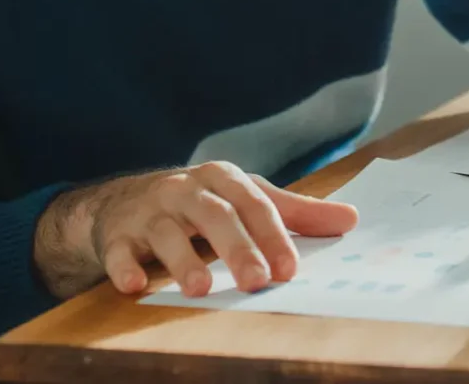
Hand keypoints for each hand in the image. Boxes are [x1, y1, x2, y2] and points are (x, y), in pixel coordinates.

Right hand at [34, 161, 357, 298]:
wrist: (123, 202)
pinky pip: (118, 249)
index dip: (273, 235)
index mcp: (223, 178)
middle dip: (237, 248)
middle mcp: (186, 189)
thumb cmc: (201, 202)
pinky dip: (124, 266)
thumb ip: (295, 212)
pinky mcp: (117, 233)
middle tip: (257, 281)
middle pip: (214, 215)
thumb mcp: (245, 199)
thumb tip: (351, 219)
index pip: (254, 204)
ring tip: (202, 288)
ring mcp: (149, 211)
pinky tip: (134, 285)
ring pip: (166, 231)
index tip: (291, 269)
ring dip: (183, 259)